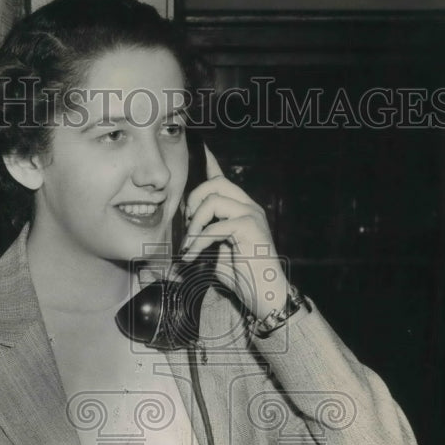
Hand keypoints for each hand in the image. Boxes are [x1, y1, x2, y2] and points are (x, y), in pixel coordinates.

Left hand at [181, 146, 289, 320]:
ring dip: (195, 223)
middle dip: (194, 200)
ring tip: (189, 245)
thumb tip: (180, 240)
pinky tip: (193, 256)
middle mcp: (249, 207)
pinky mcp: (251, 229)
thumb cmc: (242, 277)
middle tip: (188, 227)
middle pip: (215, 183)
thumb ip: (202, 240)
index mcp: (241, 209)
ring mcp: (252, 215)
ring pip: (214, 200)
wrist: (264, 295)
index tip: (202, 149)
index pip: (223, 179)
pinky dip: (200, 242)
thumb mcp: (215, 255)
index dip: (211, 163)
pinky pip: (217, 226)